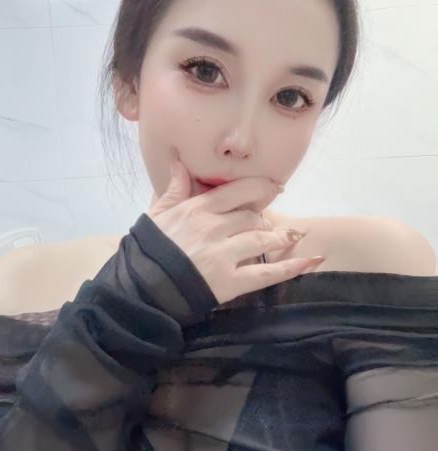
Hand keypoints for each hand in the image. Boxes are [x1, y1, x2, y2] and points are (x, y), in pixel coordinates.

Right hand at [147, 150, 324, 304]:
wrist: (140, 289)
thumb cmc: (146, 252)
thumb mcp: (156, 214)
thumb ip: (174, 188)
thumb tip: (179, 161)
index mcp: (198, 209)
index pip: (238, 192)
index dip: (261, 189)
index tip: (274, 188)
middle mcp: (215, 228)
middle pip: (253, 217)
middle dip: (265, 219)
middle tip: (272, 224)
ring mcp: (224, 255)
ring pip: (263, 238)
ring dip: (281, 237)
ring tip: (292, 237)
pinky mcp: (231, 282)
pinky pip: (268, 272)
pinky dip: (292, 267)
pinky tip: (311, 260)